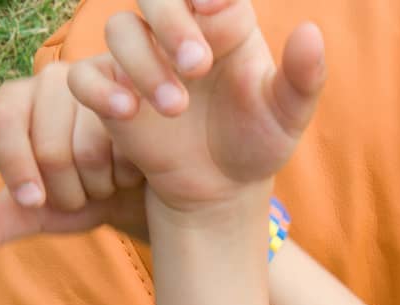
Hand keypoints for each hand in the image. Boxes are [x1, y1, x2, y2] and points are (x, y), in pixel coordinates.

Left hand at [0, 61, 148, 252]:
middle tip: (84, 188)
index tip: (34, 202)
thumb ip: (0, 218)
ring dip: (103, 185)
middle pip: (50, 152)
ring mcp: (94, 78)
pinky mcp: (132, 89)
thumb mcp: (40, 210)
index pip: (1, 122)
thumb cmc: (84, 193)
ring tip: (111, 177)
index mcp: (16, 102)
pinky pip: (126, 148)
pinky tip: (136, 164)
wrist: (138, 191)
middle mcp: (49, 81)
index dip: (17, 168)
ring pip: (90, 153)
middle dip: (69, 192)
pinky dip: (129, 172)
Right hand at [67, 0, 325, 216]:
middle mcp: (176, 28)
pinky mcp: (112, 92)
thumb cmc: (256, 142)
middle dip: (172, 22)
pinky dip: (100, 90)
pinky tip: (127, 112)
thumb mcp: (286, 115)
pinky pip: (87, 77)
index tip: (216, 10)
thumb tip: (312, 32)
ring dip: (144, 64)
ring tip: (176, 108)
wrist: (222, 191)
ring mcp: (140, 58)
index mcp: (221, 19)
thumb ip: (302, 77)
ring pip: (121, 30)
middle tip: (197, 66)